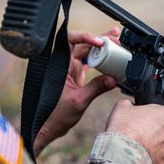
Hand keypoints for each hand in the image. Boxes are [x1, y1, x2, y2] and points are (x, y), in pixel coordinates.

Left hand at [33, 27, 120, 156]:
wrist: (47, 127)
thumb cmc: (54, 116)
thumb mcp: (79, 102)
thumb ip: (96, 89)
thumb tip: (113, 79)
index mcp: (60, 65)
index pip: (70, 40)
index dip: (85, 36)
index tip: (100, 42)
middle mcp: (64, 64)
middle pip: (82, 44)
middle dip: (99, 40)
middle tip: (115, 39)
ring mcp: (70, 69)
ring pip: (87, 52)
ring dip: (101, 47)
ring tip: (116, 42)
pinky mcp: (75, 76)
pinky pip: (88, 62)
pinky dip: (100, 59)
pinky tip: (111, 57)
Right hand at [105, 99, 163, 163]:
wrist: (121, 151)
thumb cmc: (124, 128)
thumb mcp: (123, 107)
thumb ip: (131, 105)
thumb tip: (129, 106)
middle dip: (155, 133)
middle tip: (139, 132)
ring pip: (161, 147)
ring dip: (151, 145)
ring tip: (134, 143)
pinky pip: (155, 159)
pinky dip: (147, 157)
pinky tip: (135, 153)